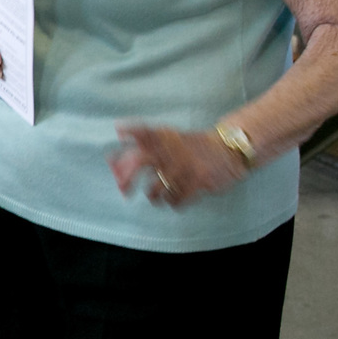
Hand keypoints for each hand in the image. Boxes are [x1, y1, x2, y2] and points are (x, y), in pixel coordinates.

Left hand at [110, 124, 248, 207]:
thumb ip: (142, 141)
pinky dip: (172, 203)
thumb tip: (112, 147)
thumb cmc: (191, 146)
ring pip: (155, 187)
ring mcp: (184, 166)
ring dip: (152, 195)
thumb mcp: (168, 136)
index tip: (108, 160)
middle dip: (126, 179)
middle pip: (138, 161)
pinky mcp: (198, 181)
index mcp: (163, 137)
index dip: (121, 148)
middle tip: (123, 191)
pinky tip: (173, 200)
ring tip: (155, 196)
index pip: (137, 135)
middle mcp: (171, 149)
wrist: (229, 149)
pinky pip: (176, 200)